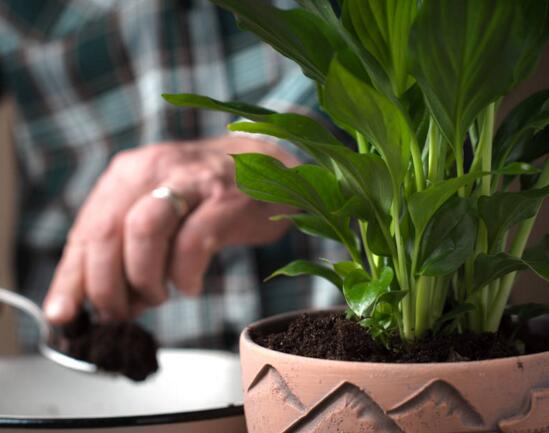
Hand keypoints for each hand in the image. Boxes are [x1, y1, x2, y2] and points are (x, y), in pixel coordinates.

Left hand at [43, 136, 299, 323]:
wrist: (265, 168)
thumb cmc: (206, 197)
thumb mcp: (156, 209)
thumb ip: (124, 245)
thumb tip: (93, 298)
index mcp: (128, 174)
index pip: (86, 229)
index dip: (70, 277)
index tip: (63, 314)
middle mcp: (153, 170)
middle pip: (107, 232)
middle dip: (106, 286)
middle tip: (119, 313)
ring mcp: (191, 182)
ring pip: (144, 232)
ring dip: (143, 280)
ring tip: (157, 297)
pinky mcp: (225, 200)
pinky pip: (192, 244)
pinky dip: (185, 276)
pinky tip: (190, 286)